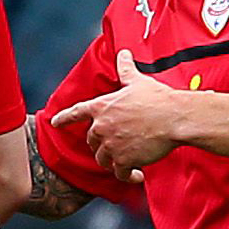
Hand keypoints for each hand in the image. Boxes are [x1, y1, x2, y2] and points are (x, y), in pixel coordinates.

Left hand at [50, 51, 180, 182]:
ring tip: (127, 161)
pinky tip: (137, 175)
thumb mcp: (138, 82)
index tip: (54, 123)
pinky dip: (127, 176)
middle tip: (119, 144)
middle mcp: (101, 126)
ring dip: (112, 161)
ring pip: (102, 158)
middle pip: (91, 140)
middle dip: (102, 143)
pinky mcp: (123, 160)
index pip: (76, 112)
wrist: (174, 118)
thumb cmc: (158, 98)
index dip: (64, 118)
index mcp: (101, 106)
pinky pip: (119, 173)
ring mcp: (110, 144)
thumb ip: (126, 70)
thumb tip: (123, 53)